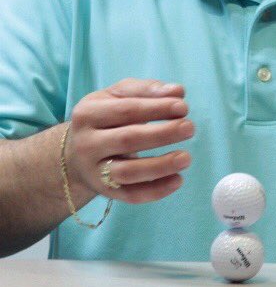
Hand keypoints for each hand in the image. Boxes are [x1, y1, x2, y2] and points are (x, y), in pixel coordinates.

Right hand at [65, 79, 192, 202]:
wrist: (75, 155)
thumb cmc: (105, 120)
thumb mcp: (116, 98)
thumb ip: (146, 91)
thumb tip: (178, 91)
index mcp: (88, 113)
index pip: (125, 110)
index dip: (156, 108)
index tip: (183, 107)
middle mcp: (88, 143)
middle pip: (127, 140)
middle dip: (162, 134)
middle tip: (190, 128)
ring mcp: (96, 170)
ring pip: (129, 172)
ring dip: (161, 166)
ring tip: (187, 157)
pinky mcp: (107, 192)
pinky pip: (133, 195)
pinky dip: (157, 190)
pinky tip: (178, 180)